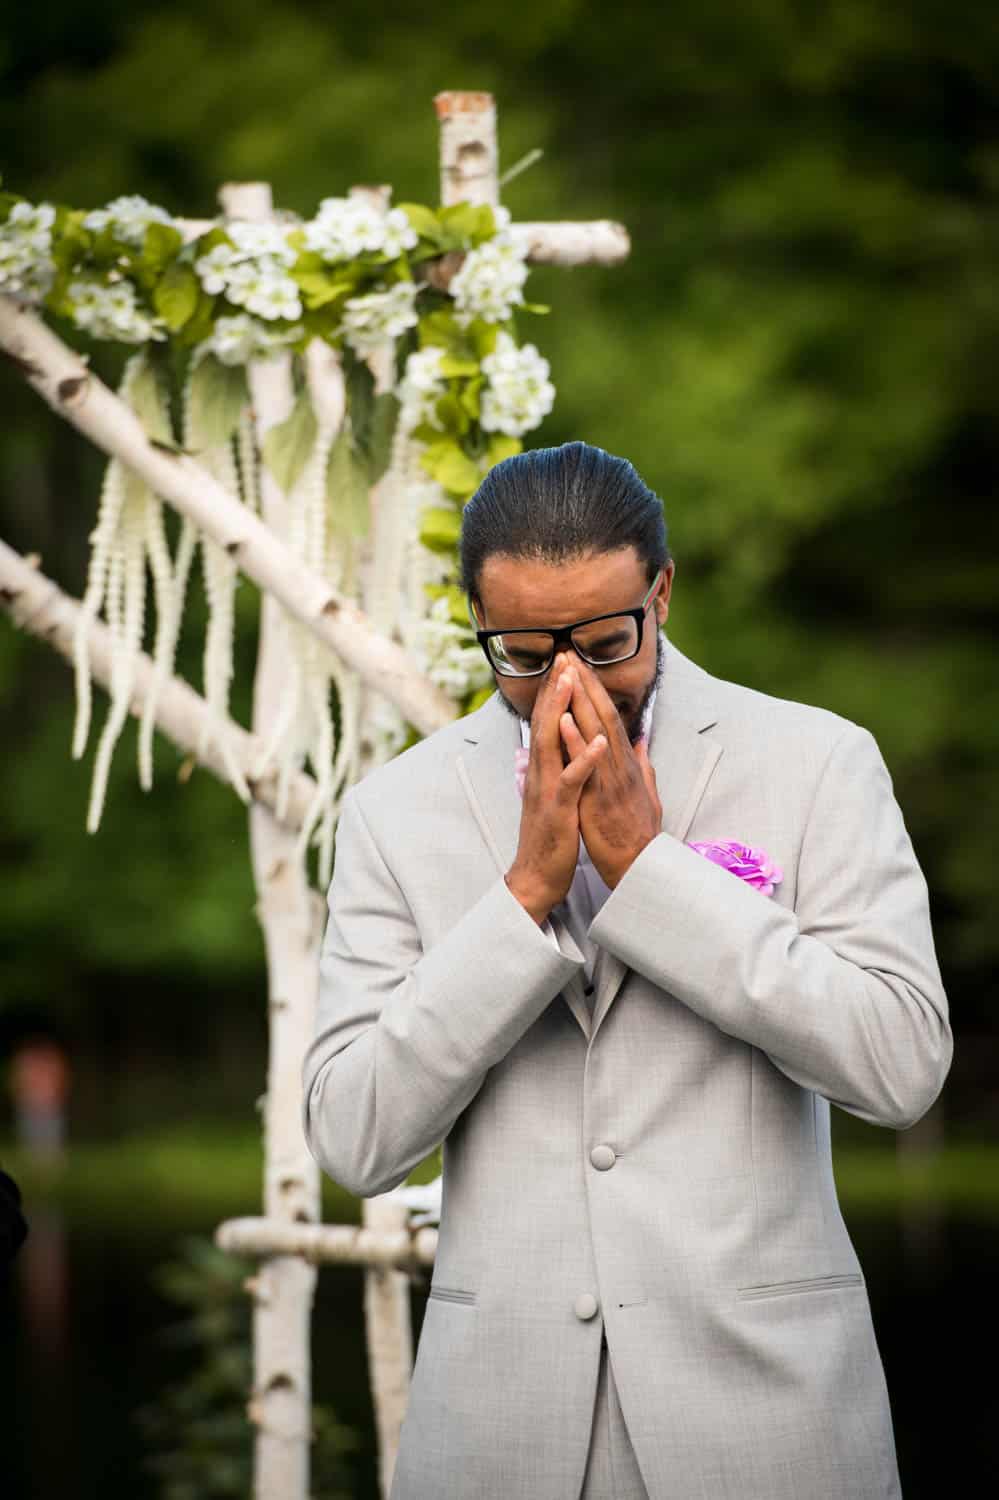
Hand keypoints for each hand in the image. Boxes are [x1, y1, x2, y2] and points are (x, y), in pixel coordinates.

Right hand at [506, 653, 607, 923]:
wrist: (536, 877)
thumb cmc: (550, 838)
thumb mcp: (557, 796)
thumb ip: (562, 768)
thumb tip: (568, 748)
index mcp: (544, 769)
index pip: (549, 723)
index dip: (556, 692)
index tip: (566, 663)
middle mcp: (540, 773)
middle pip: (546, 722)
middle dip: (556, 688)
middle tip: (564, 656)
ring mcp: (547, 790)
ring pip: (553, 742)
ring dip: (563, 710)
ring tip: (572, 681)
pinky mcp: (559, 810)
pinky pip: (572, 781)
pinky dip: (584, 759)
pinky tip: (597, 741)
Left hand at [559, 661, 661, 887]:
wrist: (638, 868)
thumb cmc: (638, 835)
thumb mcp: (646, 796)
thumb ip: (643, 767)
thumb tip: (640, 744)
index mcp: (626, 765)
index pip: (610, 718)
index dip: (595, 691)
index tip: (581, 665)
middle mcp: (620, 766)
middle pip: (604, 716)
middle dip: (587, 683)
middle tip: (570, 652)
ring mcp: (611, 781)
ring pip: (596, 732)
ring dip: (581, 700)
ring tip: (567, 671)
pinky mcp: (599, 798)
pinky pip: (586, 765)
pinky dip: (575, 740)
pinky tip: (564, 719)